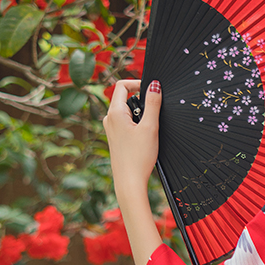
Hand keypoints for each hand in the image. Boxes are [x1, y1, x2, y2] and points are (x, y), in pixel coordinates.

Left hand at [102, 79, 162, 264]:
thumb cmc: (138, 157)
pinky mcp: (115, 138)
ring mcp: (111, 129)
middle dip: (141, 99)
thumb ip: (153, 103)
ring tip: (150, 128)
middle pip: (124, 97)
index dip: (137, 82)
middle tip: (154, 112)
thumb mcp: (150, 127)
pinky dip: (137, 123)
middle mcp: (109, 119)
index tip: (152, 89)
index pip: (122, 85)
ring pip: (127, 111)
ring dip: (140, 113)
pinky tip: (146, 137)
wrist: (129, 182)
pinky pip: (126, 122)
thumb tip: (155, 84)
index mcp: (114, 113)